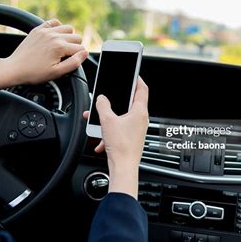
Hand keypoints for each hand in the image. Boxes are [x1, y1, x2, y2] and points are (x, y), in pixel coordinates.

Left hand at [5, 19, 87, 84]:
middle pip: (77, 37)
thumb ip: (74, 62)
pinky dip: (58, 27)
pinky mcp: (39, 29)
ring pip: (68, 28)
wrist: (15, 68)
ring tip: (61, 47)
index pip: (81, 49)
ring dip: (68, 37)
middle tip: (64, 57)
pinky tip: (55, 37)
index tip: (68, 62)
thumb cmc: (35, 73)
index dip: (77, 57)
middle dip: (74, 47)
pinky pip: (54, 22)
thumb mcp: (57, 73)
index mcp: (60, 47)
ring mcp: (46, 31)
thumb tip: (85, 53)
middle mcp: (54, 36)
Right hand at [83, 77, 148, 198]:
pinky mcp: (131, 138)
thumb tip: (101, 99)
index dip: (137, 79)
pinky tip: (101, 138)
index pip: (142, 89)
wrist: (123, 168)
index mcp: (140, 111)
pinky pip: (119, 129)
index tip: (133, 73)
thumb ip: (102, 105)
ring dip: (109, 118)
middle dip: (116, 101)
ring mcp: (137, 129)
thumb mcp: (107, 120)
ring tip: (98, 120)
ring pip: (122, 117)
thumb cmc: (121, 146)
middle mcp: (141, 119)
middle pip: (129, 103)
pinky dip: (109, 131)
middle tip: (109, 96)